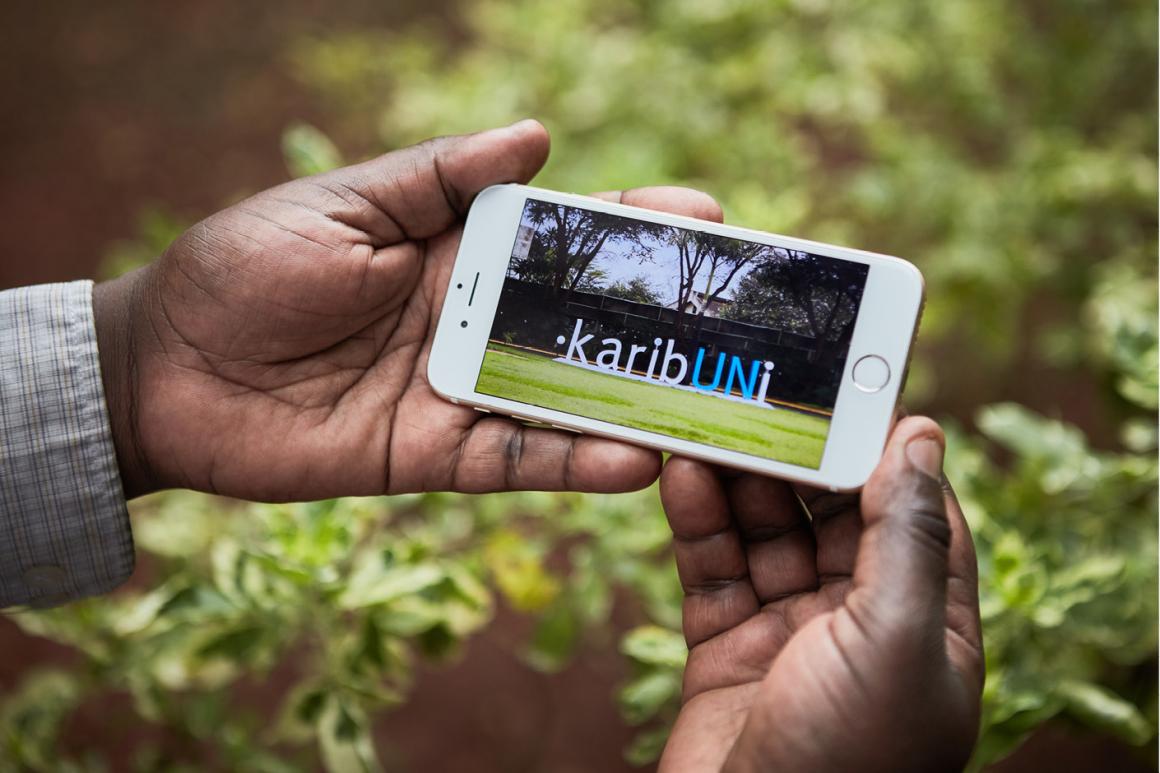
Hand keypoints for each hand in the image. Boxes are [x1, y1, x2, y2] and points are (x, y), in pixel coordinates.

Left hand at [93, 120, 724, 500]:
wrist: (164, 371)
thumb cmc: (244, 267)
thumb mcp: (343, 206)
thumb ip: (439, 178)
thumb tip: (540, 137)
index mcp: (454, 251)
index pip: (562, 238)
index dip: (631, 227)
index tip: (705, 216)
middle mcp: (472, 323)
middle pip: (582, 323)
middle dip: (660, 320)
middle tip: (739, 320)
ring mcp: (459, 392)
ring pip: (567, 400)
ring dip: (637, 402)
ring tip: (712, 402)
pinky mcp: (433, 455)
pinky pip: (516, 461)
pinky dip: (573, 464)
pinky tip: (634, 461)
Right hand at [658, 417, 982, 771]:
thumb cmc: (847, 759)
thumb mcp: (896, 637)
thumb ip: (906, 536)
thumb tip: (920, 436)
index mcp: (928, 624)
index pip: (912, 511)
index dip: (880, 447)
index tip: (847, 388)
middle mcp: (861, 623)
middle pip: (828, 513)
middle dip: (793, 456)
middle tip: (754, 394)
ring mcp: (791, 633)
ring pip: (765, 532)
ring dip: (737, 480)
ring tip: (706, 421)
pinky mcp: (727, 646)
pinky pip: (713, 567)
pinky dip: (697, 521)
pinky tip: (682, 475)